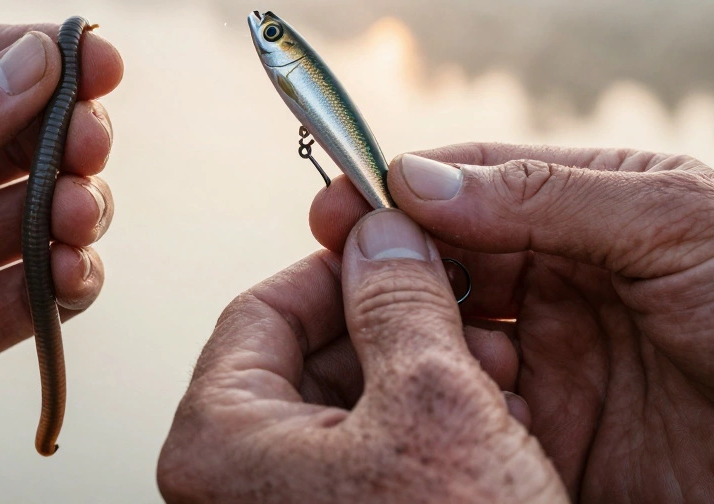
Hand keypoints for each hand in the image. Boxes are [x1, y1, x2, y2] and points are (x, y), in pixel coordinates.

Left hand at [0, 24, 123, 503]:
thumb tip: (34, 61)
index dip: (37, 58)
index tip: (100, 61)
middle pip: (16, 137)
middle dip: (65, 134)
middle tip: (90, 143)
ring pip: (35, 214)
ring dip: (72, 206)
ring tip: (75, 214)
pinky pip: (32, 294)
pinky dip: (67, 279)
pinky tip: (71, 271)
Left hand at [157, 208, 567, 502]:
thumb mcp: (434, 402)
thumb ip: (400, 300)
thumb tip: (382, 234)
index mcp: (216, 442)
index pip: (259, 312)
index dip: (338, 268)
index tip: (393, 245)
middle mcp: (232, 482)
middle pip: (309, 358)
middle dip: (400, 327)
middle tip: (465, 308)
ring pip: (350, 408)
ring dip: (428, 376)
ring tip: (497, 371)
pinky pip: (370, 461)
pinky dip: (430, 432)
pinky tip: (494, 426)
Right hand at [311, 145, 713, 499]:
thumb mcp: (677, 222)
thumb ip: (544, 196)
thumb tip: (416, 176)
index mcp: (594, 207)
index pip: (471, 182)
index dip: (399, 190)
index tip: (337, 208)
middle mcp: (564, 279)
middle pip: (442, 260)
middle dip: (390, 268)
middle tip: (345, 282)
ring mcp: (556, 359)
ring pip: (445, 336)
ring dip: (416, 337)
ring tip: (409, 345)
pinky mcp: (556, 436)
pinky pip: (475, 414)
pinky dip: (449, 405)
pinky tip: (458, 403)